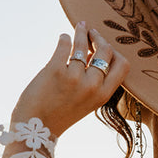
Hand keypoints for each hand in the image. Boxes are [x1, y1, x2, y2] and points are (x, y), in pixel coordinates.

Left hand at [10, 22, 128, 138]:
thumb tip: (94, 52)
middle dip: (99, 38)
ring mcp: (74, 78)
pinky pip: (65, 44)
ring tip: (79, 27)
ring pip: (83, 44)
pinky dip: (64, 38)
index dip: (114, 52)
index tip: (104, 46)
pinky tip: (63, 38)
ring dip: (81, 32)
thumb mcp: (86, 103)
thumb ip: (94, 83)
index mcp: (102, 95)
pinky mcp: (55, 70)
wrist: (35, 130)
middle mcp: (91, 86)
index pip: (122, 65)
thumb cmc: (59, 114)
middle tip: (91, 33)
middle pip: (106, 51)